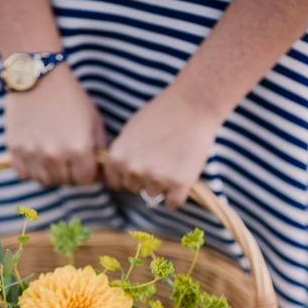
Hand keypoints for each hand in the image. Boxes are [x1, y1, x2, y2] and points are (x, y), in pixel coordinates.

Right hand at [5, 63, 106, 185]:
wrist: (38, 77)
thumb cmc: (71, 98)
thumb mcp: (94, 122)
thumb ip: (99, 151)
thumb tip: (99, 174)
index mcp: (78, 150)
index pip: (86, 181)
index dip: (87, 173)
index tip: (84, 162)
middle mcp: (55, 156)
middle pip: (65, 182)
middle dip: (69, 172)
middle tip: (67, 155)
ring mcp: (33, 154)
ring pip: (44, 181)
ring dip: (50, 172)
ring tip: (51, 155)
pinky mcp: (15, 150)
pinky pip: (24, 174)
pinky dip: (30, 168)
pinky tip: (36, 153)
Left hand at [103, 85, 220, 207]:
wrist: (192, 105)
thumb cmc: (161, 114)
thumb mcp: (129, 132)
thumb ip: (121, 155)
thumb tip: (114, 176)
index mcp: (117, 159)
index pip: (115, 183)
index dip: (127, 176)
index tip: (140, 166)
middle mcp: (133, 171)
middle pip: (135, 190)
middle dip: (146, 179)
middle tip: (161, 158)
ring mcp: (155, 178)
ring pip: (154, 195)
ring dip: (163, 185)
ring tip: (173, 161)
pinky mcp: (178, 184)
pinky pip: (173, 202)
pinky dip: (179, 193)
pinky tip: (183, 173)